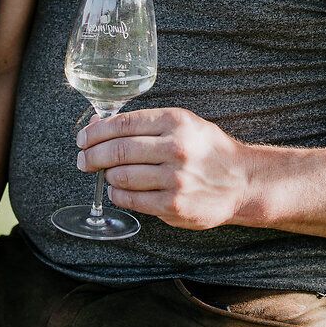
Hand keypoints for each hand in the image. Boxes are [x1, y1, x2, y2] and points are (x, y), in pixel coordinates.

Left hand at [76, 107, 252, 229]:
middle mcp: (175, 148)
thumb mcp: (184, 124)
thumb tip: (101, 126)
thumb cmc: (207, 150)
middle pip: (117, 150)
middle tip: (84, 159)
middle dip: (92, 155)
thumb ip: (146, 124)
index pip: (122, 124)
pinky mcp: (173, 204)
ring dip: (108, 175)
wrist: (242, 181)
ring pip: (121, 176)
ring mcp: (175, 178)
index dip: (96, 132)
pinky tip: (119, 190)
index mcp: (175, 122)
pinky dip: (118, 194)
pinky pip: (132, 199)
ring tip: (108, 174)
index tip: (83, 139)